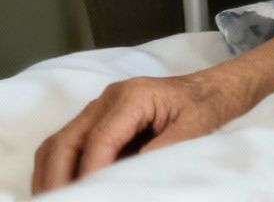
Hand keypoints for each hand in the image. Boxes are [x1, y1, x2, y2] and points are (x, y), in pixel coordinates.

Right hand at [30, 29, 273, 192]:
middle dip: (57, 177)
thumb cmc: (209, 104)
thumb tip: (130, 175)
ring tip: (56, 198)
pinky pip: (70, 144)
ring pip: (60, 142)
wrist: (218, 87)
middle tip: (59, 201)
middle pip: (65, 140)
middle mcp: (108, 99)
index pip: (99, 139)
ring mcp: (101, 108)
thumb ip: (163, 149)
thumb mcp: (195, 128)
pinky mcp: (101, 119)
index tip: (89, 195)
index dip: (90, 171)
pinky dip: (62, 167)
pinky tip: (68, 188)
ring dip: (53, 174)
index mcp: (132, 97)